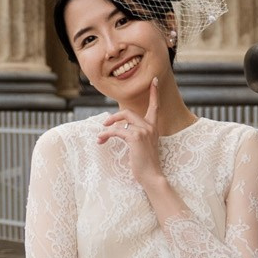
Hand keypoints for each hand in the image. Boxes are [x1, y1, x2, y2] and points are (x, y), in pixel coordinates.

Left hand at [96, 76, 162, 191]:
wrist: (152, 177)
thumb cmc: (146, 164)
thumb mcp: (143, 147)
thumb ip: (137, 135)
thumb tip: (122, 129)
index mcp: (154, 128)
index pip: (155, 107)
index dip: (154, 93)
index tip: (154, 80)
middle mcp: (151, 127)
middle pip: (129, 112)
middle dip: (115, 117)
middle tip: (105, 124)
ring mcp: (144, 131)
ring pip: (123, 119)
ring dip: (109, 126)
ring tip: (101, 135)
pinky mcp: (136, 138)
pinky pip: (117, 131)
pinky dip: (107, 135)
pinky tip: (101, 140)